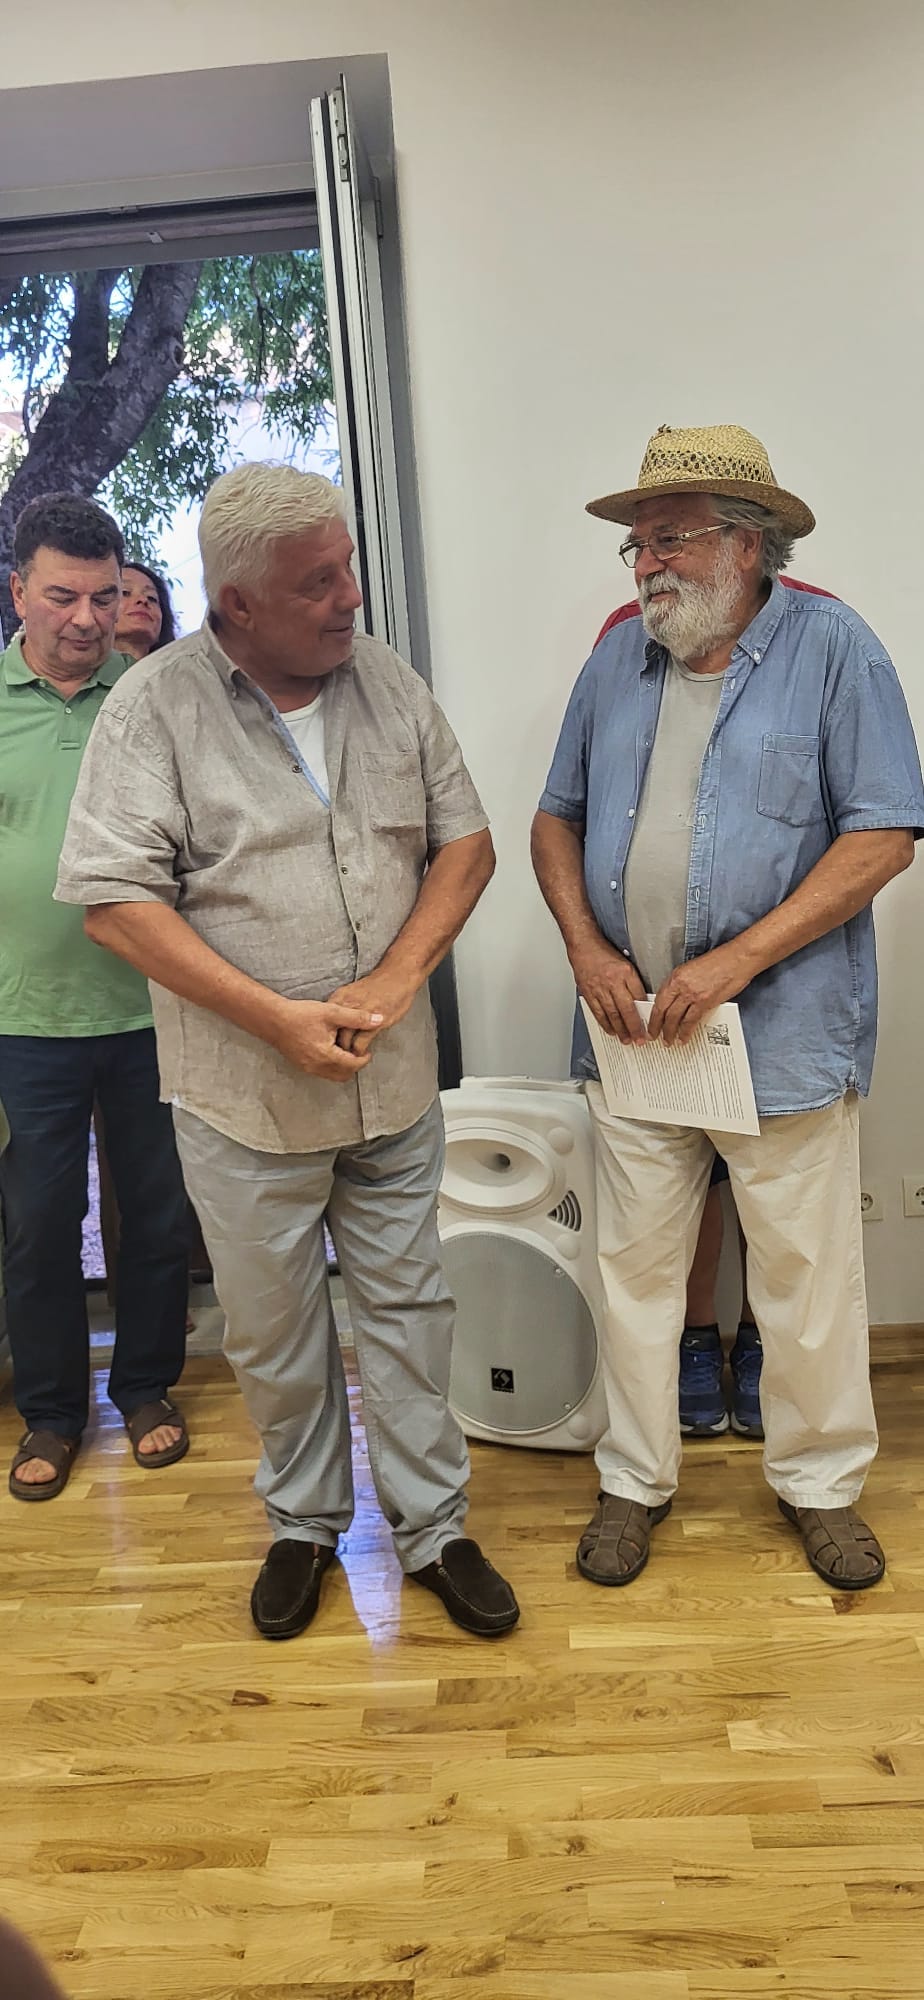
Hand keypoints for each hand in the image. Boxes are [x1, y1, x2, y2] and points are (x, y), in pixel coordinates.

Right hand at [270, 997, 384, 1079]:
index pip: (353, 1065)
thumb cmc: (301, 1014)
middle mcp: (317, 1067)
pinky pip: (322, 1072)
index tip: (367, 1050)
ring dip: (342, 1067)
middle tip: (358, 1051)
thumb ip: (357, 1018)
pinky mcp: (301, 1066)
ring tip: (345, 1049)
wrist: (273, 1019)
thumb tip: (379, 1019)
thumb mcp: (332, 1013)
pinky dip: (331, 1065)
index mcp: (327, 1056)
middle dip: (354, 1065)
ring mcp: (308, 1068)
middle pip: (344, 1075)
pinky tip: (330, 1049)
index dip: (364, 1059)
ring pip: (333, 1076)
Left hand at [330, 963, 420, 1055]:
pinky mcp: (374, 1022)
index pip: (324, 1022)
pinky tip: (362, 1052)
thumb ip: (342, 1006)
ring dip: (345, 1053)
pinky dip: (359, 1051)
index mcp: (339, 998)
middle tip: (335, 1055)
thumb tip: (333, 1020)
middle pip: (330, 1033)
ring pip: (344, 1041)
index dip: (325, 1035)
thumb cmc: (377, 985)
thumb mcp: (353, 992)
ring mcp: (360, 1014)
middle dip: (332, 1046)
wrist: (397, 975)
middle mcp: (346, 1006)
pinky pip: (360, 1043)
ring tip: (348, 1058)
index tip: (326, 1043)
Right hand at [570, 938, 647, 1044]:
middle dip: (634, 1027)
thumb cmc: (604, 953)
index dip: (645, 1013)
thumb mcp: (626, 964)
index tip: (650, 1024)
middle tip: (640, 1039)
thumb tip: (641, 1002)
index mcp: (625, 972)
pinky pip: (598, 1012)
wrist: (584, 945)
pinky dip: (605, 1023)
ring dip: (620, 1029)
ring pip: (612, 1014)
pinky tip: (610, 1030)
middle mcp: (612, 981)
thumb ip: (633, 983)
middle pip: (626, 1009)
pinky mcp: (588, 992)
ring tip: (627, 1039)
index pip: (639, 996)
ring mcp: (599, 988)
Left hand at [648, 943, 751, 1045]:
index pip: (659, 999)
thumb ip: (683, 984)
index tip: (650, 1023)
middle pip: (663, 1010)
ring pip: (675, 1018)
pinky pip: (691, 1020)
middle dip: (656, 1027)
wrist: (738, 958)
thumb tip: (677, 1000)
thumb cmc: (720, 961)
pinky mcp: (705, 1001)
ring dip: (670, 1032)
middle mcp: (681, 985)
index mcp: (676, 976)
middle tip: (653, 1037)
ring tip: (668, 1042)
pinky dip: (686, 1031)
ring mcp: (692, 994)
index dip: (653, 1015)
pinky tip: (683, 1038)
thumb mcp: (693, 969)